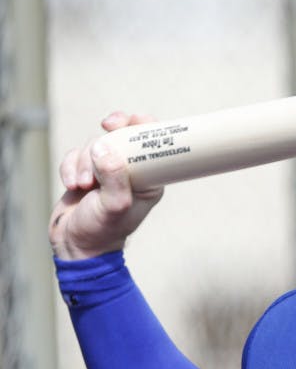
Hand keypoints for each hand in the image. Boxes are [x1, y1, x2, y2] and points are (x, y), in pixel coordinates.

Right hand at [49, 112, 163, 259]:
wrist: (75, 245)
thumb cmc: (103, 231)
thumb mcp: (114, 206)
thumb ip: (113, 177)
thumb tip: (104, 147)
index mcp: (149, 178)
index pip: (152, 143)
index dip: (140, 125)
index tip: (123, 124)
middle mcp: (131, 171)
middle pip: (121, 135)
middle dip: (106, 140)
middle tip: (103, 133)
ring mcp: (107, 170)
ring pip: (95, 145)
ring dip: (84, 161)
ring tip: (83, 185)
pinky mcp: (86, 171)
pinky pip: (76, 154)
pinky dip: (70, 167)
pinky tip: (71, 185)